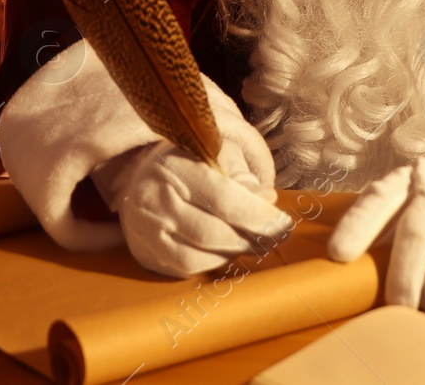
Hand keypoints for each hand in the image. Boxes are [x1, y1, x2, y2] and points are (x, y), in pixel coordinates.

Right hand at [93, 134, 293, 277]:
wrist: (141, 181)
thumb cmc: (187, 166)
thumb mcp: (213, 156)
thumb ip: (242, 178)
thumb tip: (268, 201)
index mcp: (173, 166)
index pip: (222, 198)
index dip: (257, 216)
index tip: (283, 224)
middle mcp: (153, 198)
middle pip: (211, 232)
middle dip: (250, 239)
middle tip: (275, 238)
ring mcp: (145, 230)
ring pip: (197, 257)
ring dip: (232, 255)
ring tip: (250, 243)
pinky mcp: (144, 253)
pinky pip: (185, 269)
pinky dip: (211, 263)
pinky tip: (225, 250)